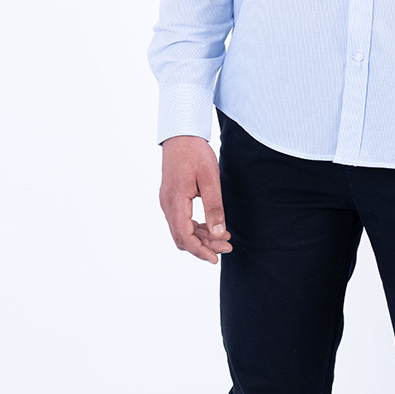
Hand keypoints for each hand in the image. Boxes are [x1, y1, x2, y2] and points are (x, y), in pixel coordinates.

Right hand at [159, 135, 231, 263]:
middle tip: (227, 246)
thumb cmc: (195, 153)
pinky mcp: (171, 198)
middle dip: (204, 246)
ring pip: (181, 230)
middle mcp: (167, 205)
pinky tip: (212, 227)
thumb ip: (214, 206)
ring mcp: (167, 202)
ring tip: (224, 238)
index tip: (216, 258)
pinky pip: (181, 221)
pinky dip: (195, 228)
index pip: (184, 236)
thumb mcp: (210, 179)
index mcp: (175, 201)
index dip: (200, 251)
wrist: (181, 135)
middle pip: (182, 237)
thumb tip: (219, 233)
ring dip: (201, 237)